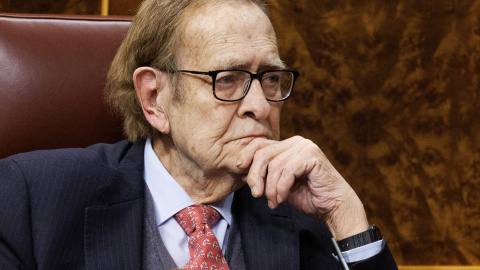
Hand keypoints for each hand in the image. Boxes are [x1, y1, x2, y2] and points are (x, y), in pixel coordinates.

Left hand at [237, 136, 368, 239]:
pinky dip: (282, 188)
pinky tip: (283, 198)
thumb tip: (242, 170)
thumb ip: (264, 175)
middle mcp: (296, 142)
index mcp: (288, 146)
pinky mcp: (311, 155)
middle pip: (263, 153)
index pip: (260, 144)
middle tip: (256, 194)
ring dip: (271, 188)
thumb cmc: (308, 196)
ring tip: (275, 201)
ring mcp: (305, 147)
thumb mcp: (279, 185)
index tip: (240, 170)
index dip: (247, 155)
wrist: (333, 207)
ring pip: (274, 165)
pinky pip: (287, 171)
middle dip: (256, 176)